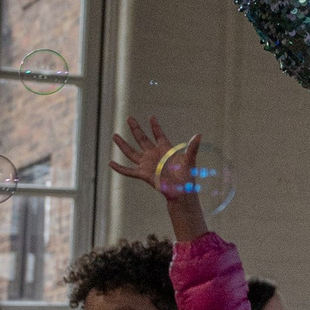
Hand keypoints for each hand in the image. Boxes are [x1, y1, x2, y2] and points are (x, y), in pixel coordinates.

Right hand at [110, 116, 206, 239]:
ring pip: (131, 152)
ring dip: (123, 144)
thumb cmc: (187, 176)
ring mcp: (147, 164)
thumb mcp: (189, 160)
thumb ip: (192, 147)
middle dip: (135, 129)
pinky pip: (128, 171)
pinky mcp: (143, 174)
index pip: (159, 135)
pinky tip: (110, 163)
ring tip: (115, 135)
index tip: (151, 117)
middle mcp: (154, 155)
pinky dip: (119, 168)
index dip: (155, 126)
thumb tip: (199, 135)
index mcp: (165, 149)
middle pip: (142, 139)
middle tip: (129, 118)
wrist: (181, 191)